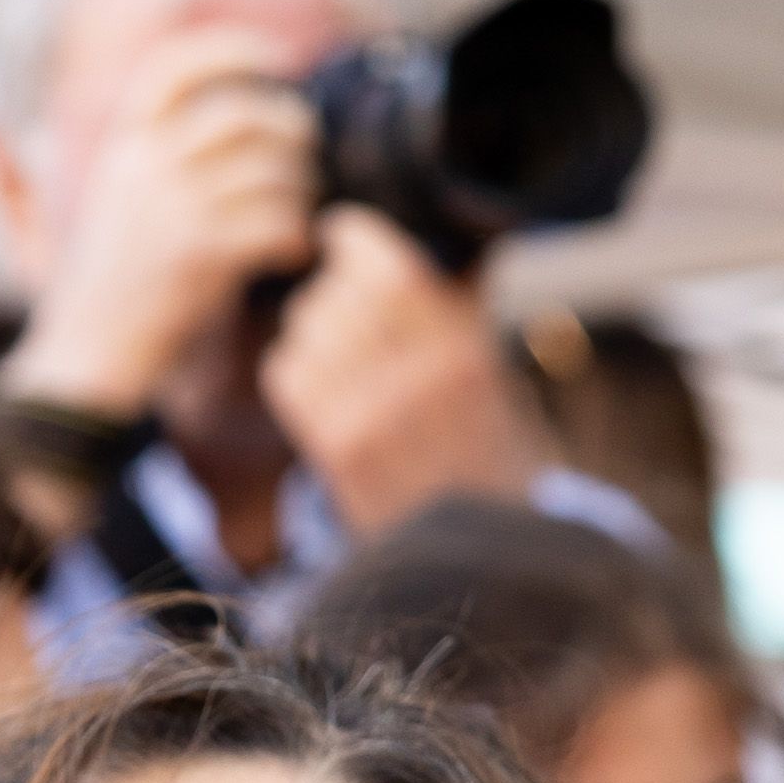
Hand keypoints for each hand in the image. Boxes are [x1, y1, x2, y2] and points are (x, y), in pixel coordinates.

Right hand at [0, 29, 323, 425]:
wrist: (87, 366)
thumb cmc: (70, 302)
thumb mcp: (30, 230)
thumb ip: (11, 178)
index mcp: (117, 150)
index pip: (176, 66)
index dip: (233, 48)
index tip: (276, 56)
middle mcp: (145, 169)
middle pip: (244, 112)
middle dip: (290, 124)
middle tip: (305, 145)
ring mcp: (176, 211)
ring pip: (272, 169)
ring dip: (301, 185)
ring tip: (300, 205)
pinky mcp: (205, 257)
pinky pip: (278, 222)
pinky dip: (297, 235)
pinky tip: (293, 250)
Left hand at [257, 210, 550, 537]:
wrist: (486, 553)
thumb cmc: (491, 453)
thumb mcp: (496, 369)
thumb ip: (462, 302)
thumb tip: (437, 229)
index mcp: (465, 348)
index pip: (386, 265)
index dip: (352, 238)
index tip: (343, 234)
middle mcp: (422, 376)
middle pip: (338, 293)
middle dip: (332, 290)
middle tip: (341, 305)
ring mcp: (376, 416)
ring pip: (308, 330)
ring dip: (312, 332)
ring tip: (338, 354)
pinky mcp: (340, 451)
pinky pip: (288, 374)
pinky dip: (295, 371)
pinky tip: (320, 388)